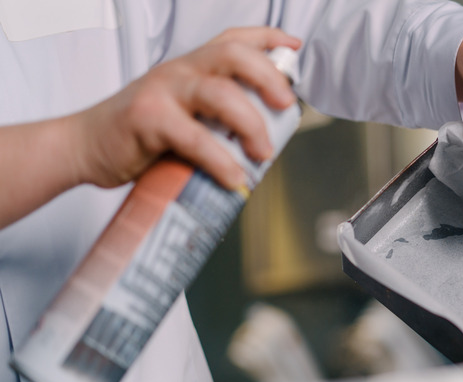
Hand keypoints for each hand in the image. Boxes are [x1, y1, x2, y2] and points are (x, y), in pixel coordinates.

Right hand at [72, 27, 300, 189]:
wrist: (84, 146)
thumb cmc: (137, 133)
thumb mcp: (180, 112)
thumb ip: (214, 116)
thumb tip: (262, 140)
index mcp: (190, 67)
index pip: (232, 39)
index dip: (266, 38)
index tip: (293, 47)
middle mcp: (179, 71)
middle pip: (234, 57)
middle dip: (269, 78)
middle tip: (286, 106)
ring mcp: (162, 92)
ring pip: (221, 95)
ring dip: (252, 126)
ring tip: (263, 153)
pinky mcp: (147, 119)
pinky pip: (196, 138)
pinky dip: (221, 161)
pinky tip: (233, 176)